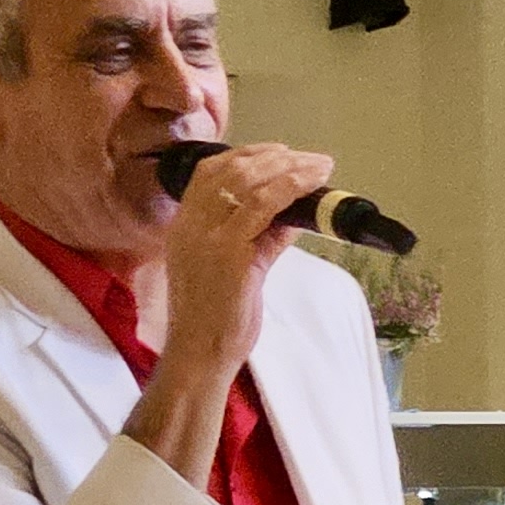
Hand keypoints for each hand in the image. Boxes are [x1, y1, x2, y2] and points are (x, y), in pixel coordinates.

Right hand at [127, 143, 328, 474]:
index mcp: (184, 225)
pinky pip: (261, 206)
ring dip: (289, 169)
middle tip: (309, 157)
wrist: (201, 352)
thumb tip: (292, 216)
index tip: (278, 153)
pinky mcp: (228, 251)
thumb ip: (261, 240)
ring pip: (247, 182)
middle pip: (229, 170)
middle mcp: (190, 223)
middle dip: (273, 158)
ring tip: (320, 166)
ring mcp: (206, 234)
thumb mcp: (239, 269)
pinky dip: (289, 188)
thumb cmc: (220, 318)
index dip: (244, 156)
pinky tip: (312, 183)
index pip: (207, 173)